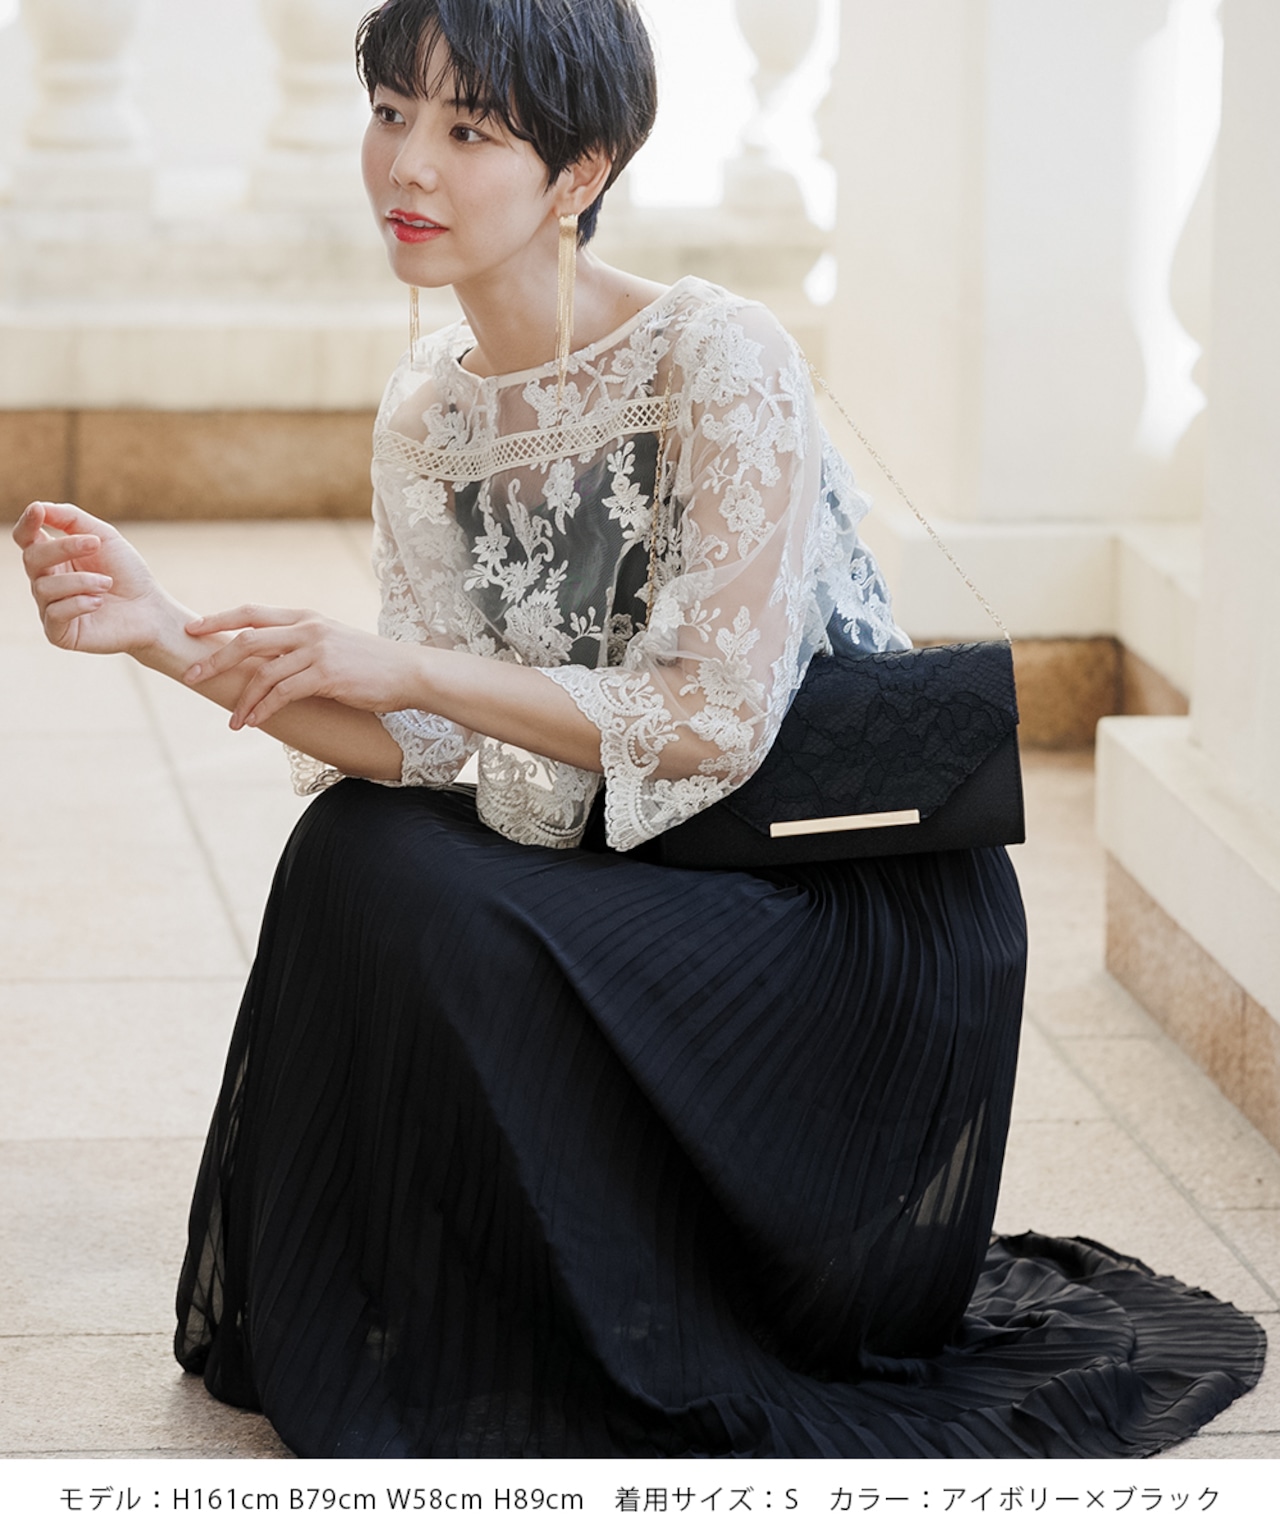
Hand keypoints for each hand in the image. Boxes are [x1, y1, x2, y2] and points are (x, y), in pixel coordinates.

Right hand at [12, 501, 171, 655]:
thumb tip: (38, 506)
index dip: (27, 524)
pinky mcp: (58, 632)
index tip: (38, 511)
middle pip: (32, 558)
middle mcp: (46, 582)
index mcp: (53, 558)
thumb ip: (71, 519)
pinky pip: (54, 613)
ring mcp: (49, 608)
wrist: (151, 610)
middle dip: (64, 548)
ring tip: (107, 583)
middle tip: (96, 545)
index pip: (26, 539)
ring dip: (81, 580)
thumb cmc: (127, 573)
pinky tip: (99, 603)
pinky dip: (79, 603)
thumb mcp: (104, 537)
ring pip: (44, 587)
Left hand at [183, 606, 420, 728]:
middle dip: (215, 660)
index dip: (218, 619)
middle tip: (193, 677)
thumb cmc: (371, 662)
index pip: (252, 613)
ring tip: (233, 720)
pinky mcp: (327, 675)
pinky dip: (264, 709)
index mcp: (306, 617)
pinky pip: (284, 693)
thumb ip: (300, 645)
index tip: (192, 630)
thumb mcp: (332, 642)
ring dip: (243, 699)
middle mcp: (308, 629)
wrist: (408, 671)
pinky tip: (255, 721)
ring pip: (263, 673)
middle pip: (247, 639)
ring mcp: (317, 651)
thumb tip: (267, 661)